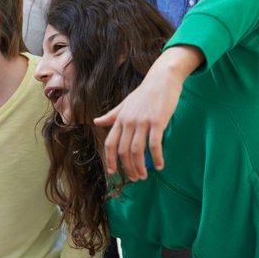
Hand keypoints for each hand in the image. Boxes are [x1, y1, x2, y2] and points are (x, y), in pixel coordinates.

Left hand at [94, 46, 201, 180]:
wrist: (162, 79)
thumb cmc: (144, 93)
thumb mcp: (125, 104)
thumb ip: (111, 115)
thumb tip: (96, 122)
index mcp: (119, 119)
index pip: (110, 143)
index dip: (110, 159)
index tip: (113, 173)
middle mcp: (128, 121)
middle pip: (123, 151)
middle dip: (128, 168)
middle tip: (135, 178)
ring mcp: (142, 122)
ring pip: (137, 150)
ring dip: (140, 167)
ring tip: (145, 176)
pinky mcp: (157, 121)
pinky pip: (154, 144)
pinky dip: (156, 158)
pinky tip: (159, 166)